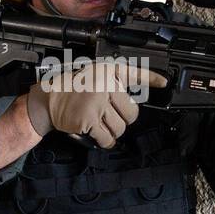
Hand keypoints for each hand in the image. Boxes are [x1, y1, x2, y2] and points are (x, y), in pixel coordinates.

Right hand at [26, 59, 167, 148]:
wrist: (50, 99)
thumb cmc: (74, 89)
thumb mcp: (96, 76)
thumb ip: (116, 82)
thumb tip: (139, 96)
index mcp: (107, 72)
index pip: (135, 74)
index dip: (152, 78)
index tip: (164, 82)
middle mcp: (104, 85)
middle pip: (131, 112)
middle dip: (124, 119)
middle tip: (110, 115)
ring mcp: (97, 103)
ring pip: (120, 127)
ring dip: (114, 131)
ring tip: (101, 124)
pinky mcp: (89, 120)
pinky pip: (107, 137)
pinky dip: (106, 141)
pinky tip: (100, 136)